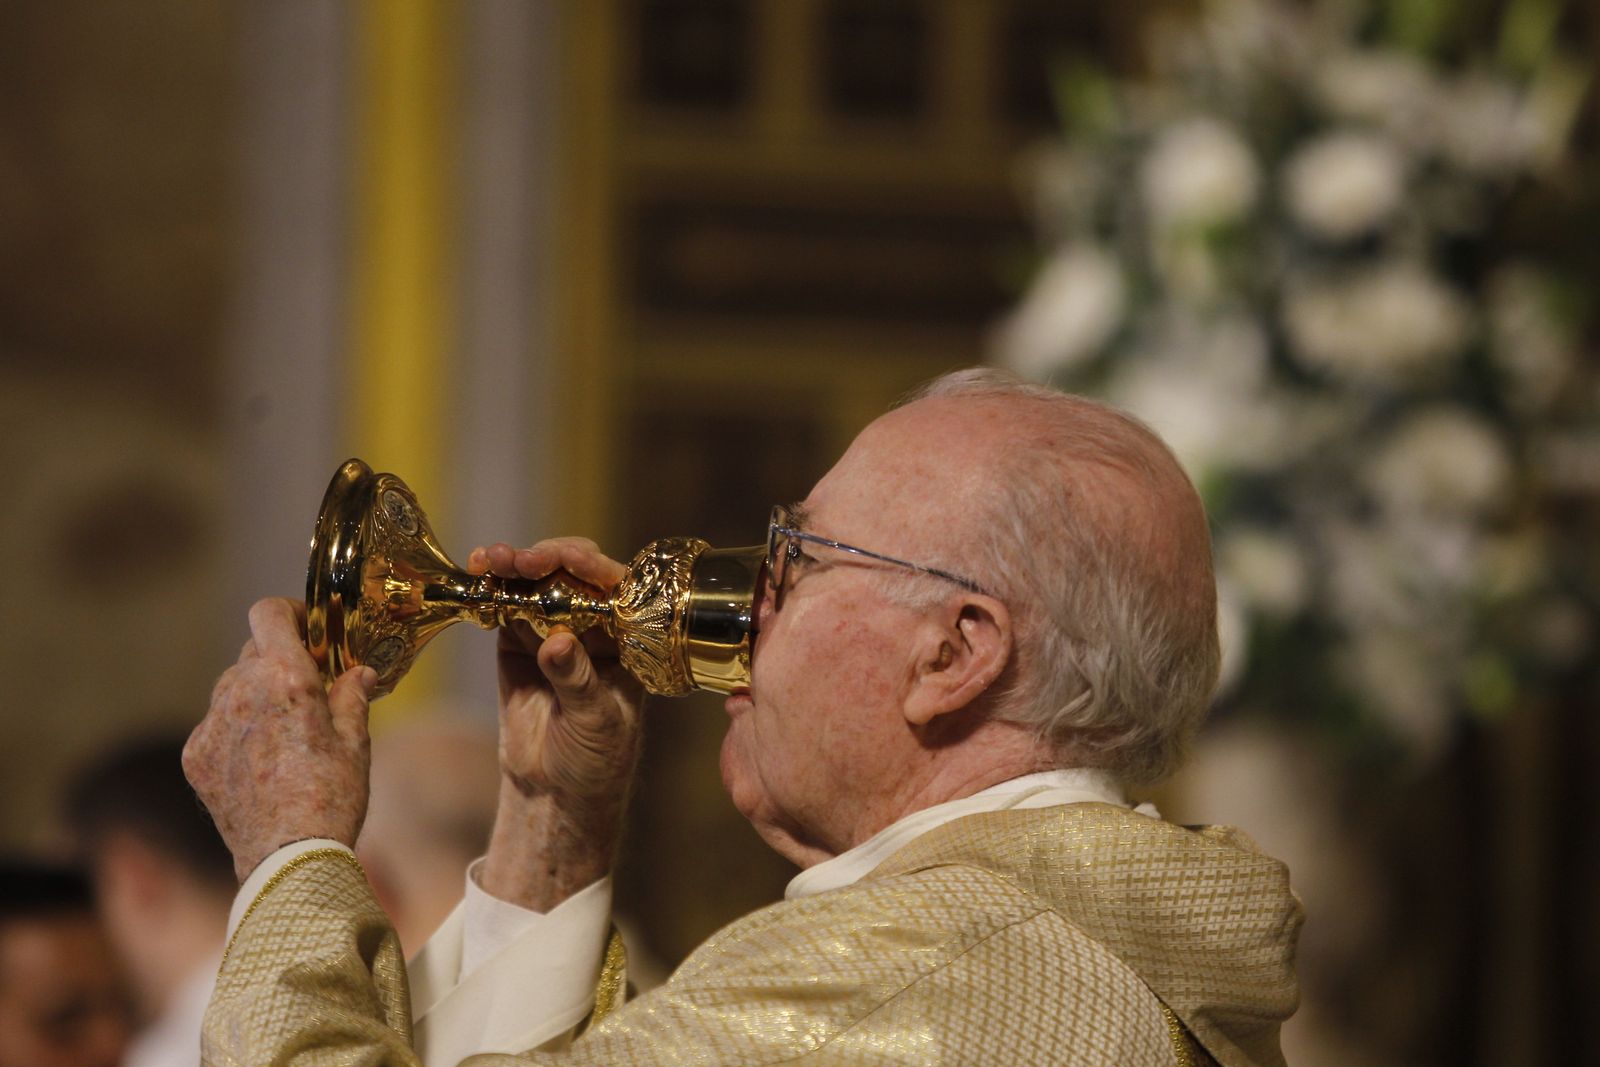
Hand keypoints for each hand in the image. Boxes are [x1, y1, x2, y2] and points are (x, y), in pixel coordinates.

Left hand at [183, 598, 377, 881]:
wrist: (288, 859)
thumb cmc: (333, 798)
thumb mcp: (356, 742)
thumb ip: (352, 696)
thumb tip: (358, 673)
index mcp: (285, 678)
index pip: (268, 614)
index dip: (288, 614)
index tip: (307, 629)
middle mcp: (240, 692)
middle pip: (252, 651)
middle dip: (279, 659)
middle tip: (307, 684)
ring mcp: (212, 725)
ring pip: (231, 687)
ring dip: (256, 694)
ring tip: (285, 729)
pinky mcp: (195, 756)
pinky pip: (215, 724)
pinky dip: (236, 729)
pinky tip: (263, 760)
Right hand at [468, 538, 644, 908]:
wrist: (555, 793)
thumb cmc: (596, 759)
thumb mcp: (596, 722)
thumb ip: (577, 680)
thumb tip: (558, 641)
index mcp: (627, 638)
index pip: (615, 589)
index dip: (592, 567)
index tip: (568, 559)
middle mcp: (592, 625)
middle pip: (571, 577)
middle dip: (546, 561)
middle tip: (520, 560)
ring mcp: (551, 630)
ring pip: (534, 587)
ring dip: (512, 569)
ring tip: (490, 560)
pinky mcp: (516, 644)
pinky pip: (503, 609)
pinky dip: (489, 594)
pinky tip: (477, 579)